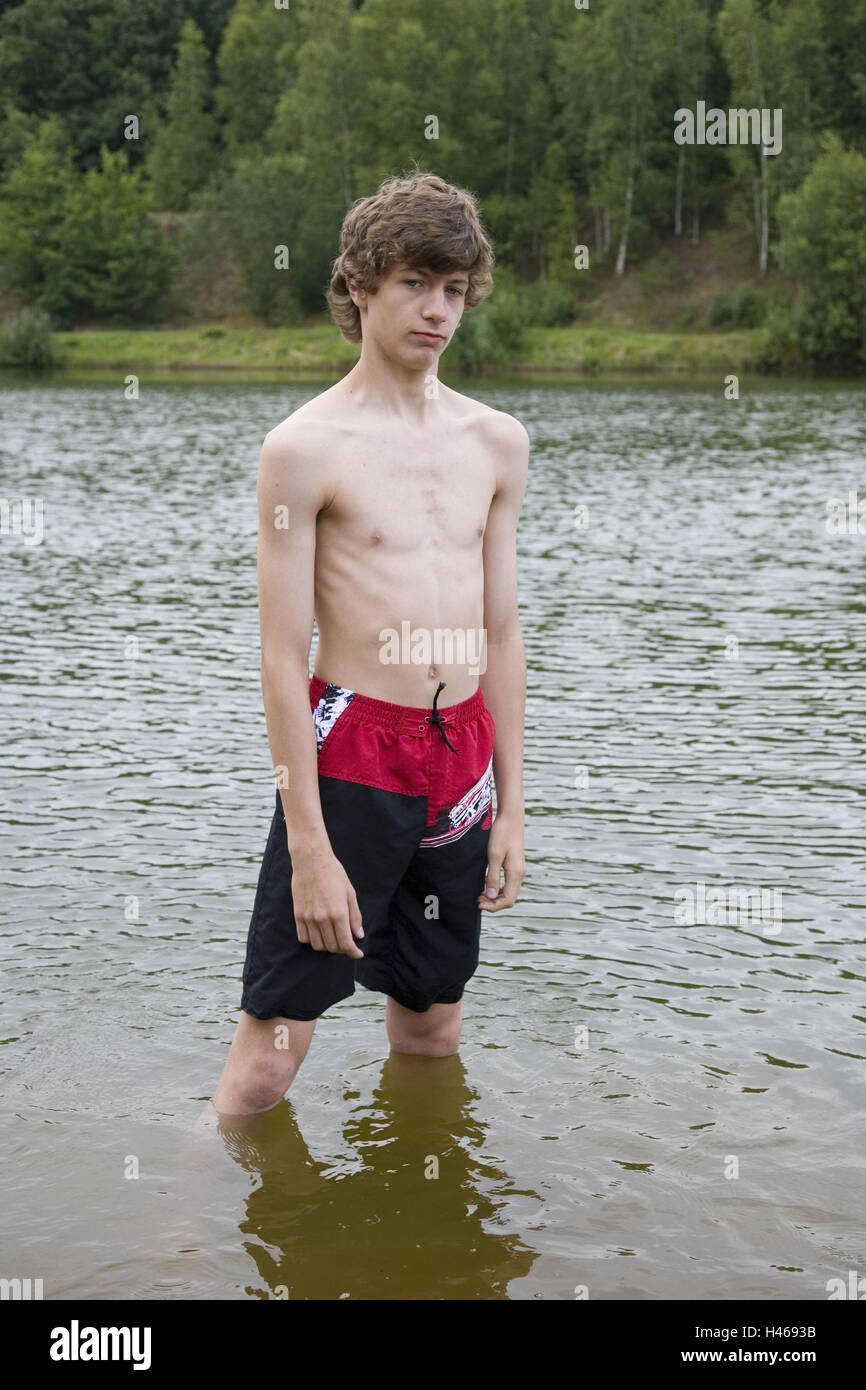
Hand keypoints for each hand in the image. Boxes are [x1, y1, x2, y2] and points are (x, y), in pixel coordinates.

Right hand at [289, 842, 364, 956]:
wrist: (311, 861)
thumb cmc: (334, 874)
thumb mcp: (350, 893)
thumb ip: (355, 916)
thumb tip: (358, 936)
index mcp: (338, 913)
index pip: (346, 944)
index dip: (353, 953)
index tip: (357, 954)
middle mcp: (323, 918)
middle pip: (332, 947)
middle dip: (342, 949)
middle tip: (347, 942)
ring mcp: (308, 918)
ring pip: (317, 945)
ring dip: (327, 946)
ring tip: (333, 937)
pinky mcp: (298, 915)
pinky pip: (304, 938)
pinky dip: (312, 940)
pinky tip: (319, 933)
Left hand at [478, 811, 524, 911]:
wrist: (511, 817)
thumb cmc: (501, 834)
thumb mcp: (493, 856)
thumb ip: (492, 877)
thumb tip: (491, 897)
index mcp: (516, 874)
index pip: (508, 900)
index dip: (493, 906)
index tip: (479, 904)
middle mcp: (520, 874)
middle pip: (509, 898)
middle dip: (494, 903)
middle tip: (477, 900)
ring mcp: (518, 869)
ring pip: (509, 891)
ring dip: (495, 896)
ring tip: (480, 894)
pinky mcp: (515, 864)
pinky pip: (508, 883)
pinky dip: (498, 888)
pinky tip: (488, 885)